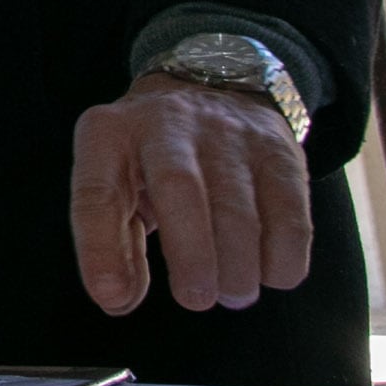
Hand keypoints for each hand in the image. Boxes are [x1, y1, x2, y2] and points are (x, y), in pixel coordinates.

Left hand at [69, 74, 311, 316]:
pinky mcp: (279, 150)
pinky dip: (282, 255)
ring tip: (233, 294)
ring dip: (238, 264)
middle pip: (179, 189)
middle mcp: (165, 124)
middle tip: (196, 299)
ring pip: (238, 205)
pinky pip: (289, 212)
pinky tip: (269, 273)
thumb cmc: (150, 158)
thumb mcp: (117, 182)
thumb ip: (115, 242)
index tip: (111, 296)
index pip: (95, 192)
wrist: (213, 86)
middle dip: (191, 255)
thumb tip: (117, 300)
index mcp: (108, 134)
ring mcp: (227, 133)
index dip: (100, 249)